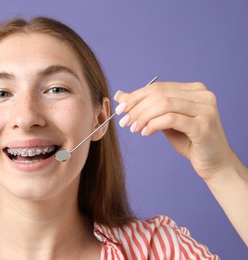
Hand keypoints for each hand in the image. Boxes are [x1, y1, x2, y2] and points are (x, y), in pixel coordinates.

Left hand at [114, 81, 234, 179]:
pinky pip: (171, 119)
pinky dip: (154, 125)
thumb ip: (147, 108)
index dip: (135, 97)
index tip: (120, 109)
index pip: (158, 87)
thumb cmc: (190, 141)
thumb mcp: (164, 121)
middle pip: (159, 94)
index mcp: (194, 90)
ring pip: (164, 104)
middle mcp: (203, 95)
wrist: (214, 163)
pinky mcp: (204, 125)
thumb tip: (121, 96)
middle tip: (124, 121)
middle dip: (137, 108)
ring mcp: (206, 109)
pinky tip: (146, 133)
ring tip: (134, 129)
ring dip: (143, 116)